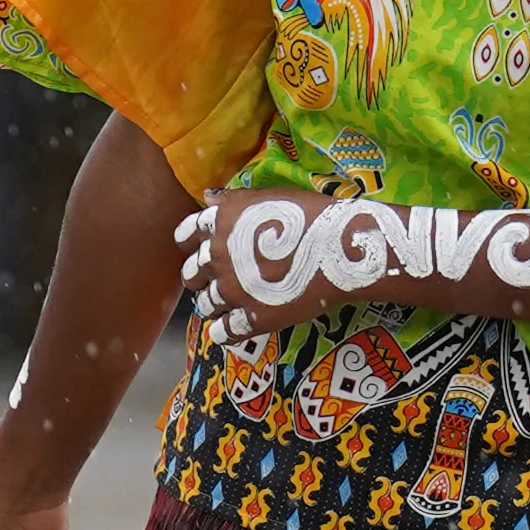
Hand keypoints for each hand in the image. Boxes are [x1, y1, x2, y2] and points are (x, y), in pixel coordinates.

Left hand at [176, 189, 344, 346]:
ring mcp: (232, 291)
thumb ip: (234, 200)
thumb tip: (209, 197)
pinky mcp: (251, 318)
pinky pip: (223, 332)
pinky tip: (237, 325)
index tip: (202, 247)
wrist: (342, 248)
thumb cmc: (312, 214)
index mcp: (221, 223)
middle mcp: (218, 257)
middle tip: (222, 277)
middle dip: (201, 276)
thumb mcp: (269, 197)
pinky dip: (225, 331)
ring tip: (234, 301)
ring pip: (205, 304)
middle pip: (191, 273)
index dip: (192, 242)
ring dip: (215, 303)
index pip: (186, 234)